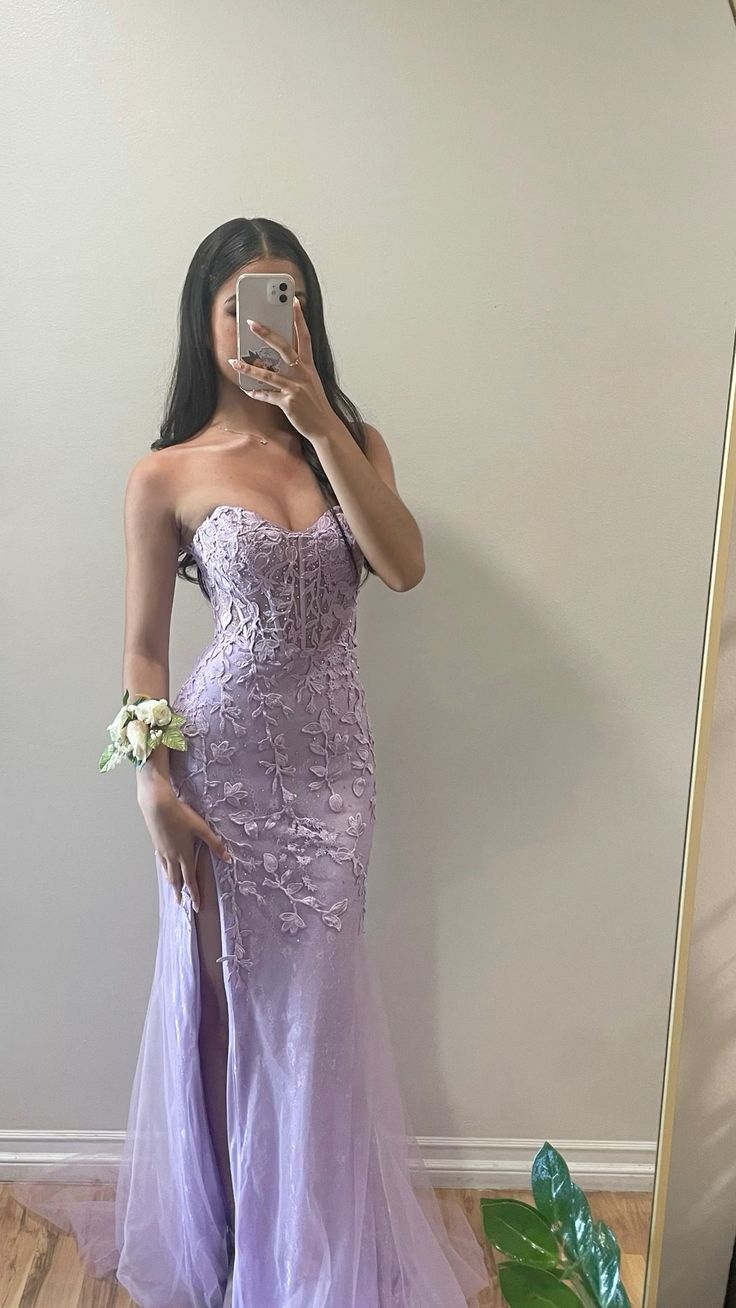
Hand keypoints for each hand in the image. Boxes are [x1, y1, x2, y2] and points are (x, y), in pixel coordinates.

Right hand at [138, 787, 232, 910]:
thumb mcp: (201, 828)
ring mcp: (162, 851)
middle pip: (176, 879)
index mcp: (184, 855)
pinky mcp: (156, 843)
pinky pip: (161, 860)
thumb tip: (227, 857)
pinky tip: (164, 865)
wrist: (157, 805)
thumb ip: (214, 844)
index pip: (191, 880)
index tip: (196, 905)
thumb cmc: (180, 815)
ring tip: (172, 889)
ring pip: (167, 871)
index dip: (194, 893)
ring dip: (171, 882)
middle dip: (179, 893)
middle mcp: (172, 856)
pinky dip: (164, 868)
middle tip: (180, 903)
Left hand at [227, 297, 335, 444]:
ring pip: (270, 374)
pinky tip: (247, 390)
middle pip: (284, 348)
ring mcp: (296, 388)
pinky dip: (257, 393)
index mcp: (309, 367)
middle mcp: (303, 374)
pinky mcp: (289, 403)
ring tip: (234, 362)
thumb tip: (277, 359)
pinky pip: (268, 396)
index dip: (299, 319)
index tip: (294, 302)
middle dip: (267, 334)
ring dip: (249, 368)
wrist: (325, 428)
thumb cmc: (315, 405)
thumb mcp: (311, 383)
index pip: (304, 337)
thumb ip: (298, 369)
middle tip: (252, 322)